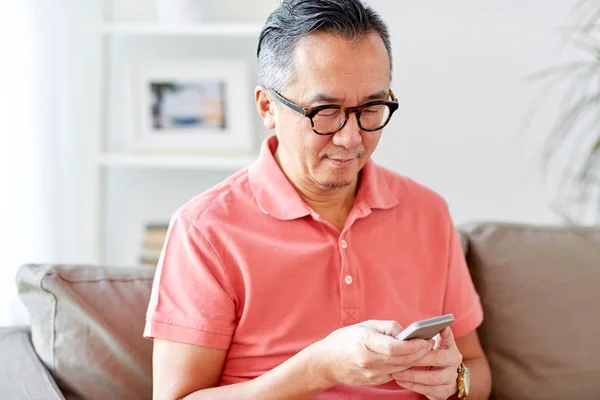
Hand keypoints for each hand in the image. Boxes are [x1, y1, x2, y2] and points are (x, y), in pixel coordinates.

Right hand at [311, 320, 435, 387]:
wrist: (327, 362)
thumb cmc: (345, 339)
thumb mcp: (365, 325)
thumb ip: (387, 327)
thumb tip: (406, 332)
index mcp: (365, 343)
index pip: (395, 347)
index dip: (414, 345)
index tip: (425, 340)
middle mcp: (368, 361)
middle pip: (402, 360)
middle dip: (419, 353)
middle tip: (430, 344)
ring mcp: (371, 374)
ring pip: (401, 369)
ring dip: (414, 360)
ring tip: (423, 350)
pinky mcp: (373, 381)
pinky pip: (394, 374)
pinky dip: (403, 366)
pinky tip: (409, 359)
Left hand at [392, 327, 461, 399]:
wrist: (444, 375)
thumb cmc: (435, 354)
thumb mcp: (438, 342)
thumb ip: (437, 334)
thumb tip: (442, 326)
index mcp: (452, 351)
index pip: (446, 343)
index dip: (438, 339)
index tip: (431, 334)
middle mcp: (454, 366)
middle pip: (437, 361)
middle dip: (418, 359)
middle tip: (400, 358)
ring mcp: (450, 381)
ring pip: (432, 379)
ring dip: (412, 376)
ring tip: (396, 372)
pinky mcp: (443, 393)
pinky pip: (428, 391)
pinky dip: (413, 386)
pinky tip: (401, 381)